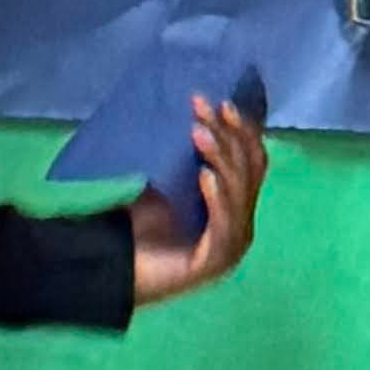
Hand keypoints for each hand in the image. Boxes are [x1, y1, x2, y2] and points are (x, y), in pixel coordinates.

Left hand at [130, 96, 270, 306]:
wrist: (118, 268)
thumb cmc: (144, 224)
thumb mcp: (170, 181)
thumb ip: (189, 157)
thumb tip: (197, 112)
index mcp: (235, 205)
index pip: (251, 161)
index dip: (241, 131)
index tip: (219, 102)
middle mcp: (241, 224)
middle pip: (246, 172)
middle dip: (227, 135)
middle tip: (201, 109)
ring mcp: (231, 245)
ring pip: (238, 193)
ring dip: (219, 158)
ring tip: (198, 133)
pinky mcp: (215, 261)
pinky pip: (224, 224)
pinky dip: (217, 198)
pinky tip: (205, 176)